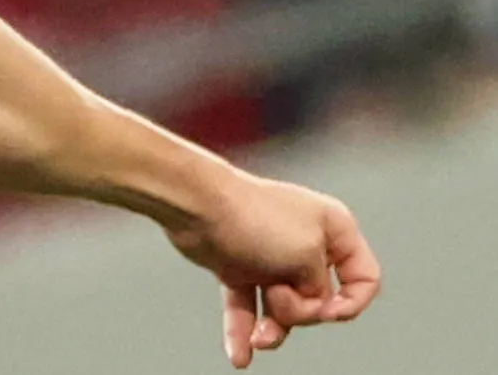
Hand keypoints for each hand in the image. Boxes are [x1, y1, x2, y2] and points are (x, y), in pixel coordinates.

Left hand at [163, 170, 380, 366]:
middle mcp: (306, 242)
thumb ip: (320, 290)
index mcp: (334, 228)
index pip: (365, 278)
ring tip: (258, 338)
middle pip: (320, 300)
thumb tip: (308, 305)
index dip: (352, 303)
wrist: (196, 206)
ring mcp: (271, 257)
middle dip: (300, 310)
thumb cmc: (255, 219)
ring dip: (273, 329)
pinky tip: (240, 357)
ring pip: (283, 309)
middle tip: (277, 293)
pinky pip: (247, 306)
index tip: (328, 312)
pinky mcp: (239, 267)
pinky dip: (243, 330)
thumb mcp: (308, 256)